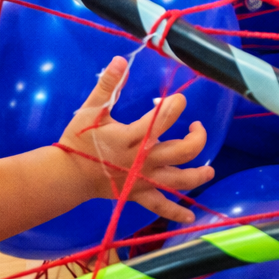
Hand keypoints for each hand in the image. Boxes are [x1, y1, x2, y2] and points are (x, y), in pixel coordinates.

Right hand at [55, 57, 213, 224]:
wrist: (68, 175)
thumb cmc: (78, 140)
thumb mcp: (90, 110)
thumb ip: (107, 85)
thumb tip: (121, 60)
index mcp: (130, 138)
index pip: (161, 120)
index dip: (175, 106)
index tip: (180, 100)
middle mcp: (141, 160)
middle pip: (182, 152)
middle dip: (197, 138)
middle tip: (196, 126)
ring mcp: (142, 180)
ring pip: (179, 181)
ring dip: (199, 175)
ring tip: (210, 170)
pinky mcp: (139, 195)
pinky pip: (161, 207)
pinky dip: (176, 214)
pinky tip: (190, 218)